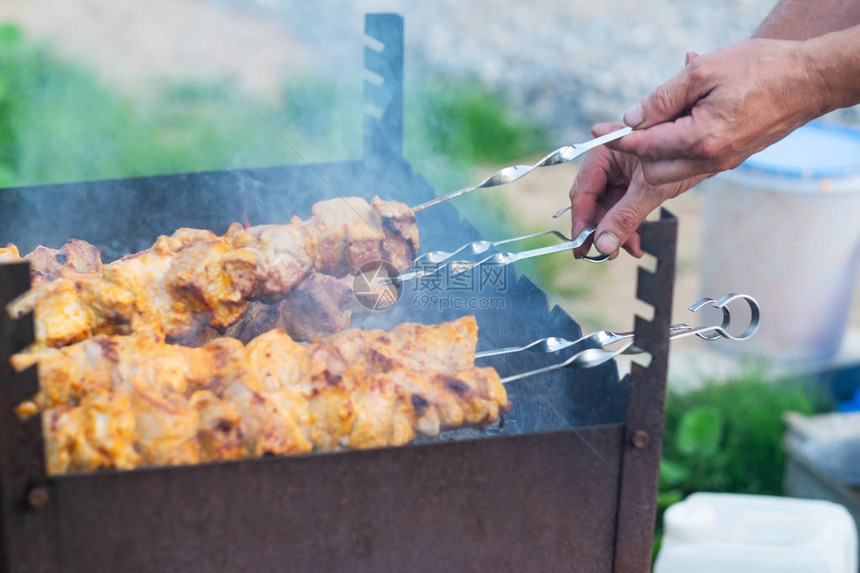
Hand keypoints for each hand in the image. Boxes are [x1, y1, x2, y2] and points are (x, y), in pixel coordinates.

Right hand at [570, 124, 703, 257]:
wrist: (708, 147)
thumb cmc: (679, 156)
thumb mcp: (650, 190)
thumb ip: (624, 217)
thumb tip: (603, 246)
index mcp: (603, 151)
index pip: (583, 191)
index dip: (582, 222)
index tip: (581, 247)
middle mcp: (606, 160)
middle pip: (593, 202)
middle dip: (602, 229)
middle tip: (605, 254)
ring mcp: (618, 172)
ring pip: (607, 209)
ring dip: (616, 230)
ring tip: (628, 249)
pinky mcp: (630, 182)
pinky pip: (621, 208)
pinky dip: (628, 224)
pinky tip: (636, 242)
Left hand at [609, 38, 828, 185]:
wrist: (808, 80)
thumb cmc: (759, 68)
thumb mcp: (702, 72)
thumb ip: (661, 98)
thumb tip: (630, 119)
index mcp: (701, 139)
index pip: (644, 147)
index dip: (618, 140)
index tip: (597, 134)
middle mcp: (710, 160)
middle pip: (652, 170)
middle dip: (634, 152)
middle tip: (623, 129)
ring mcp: (721, 164)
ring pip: (669, 172)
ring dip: (653, 154)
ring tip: (652, 125)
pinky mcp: (728, 161)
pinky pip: (689, 164)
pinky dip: (673, 151)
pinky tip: (675, 125)